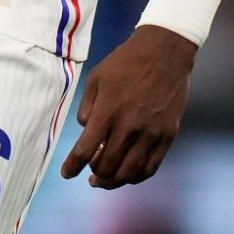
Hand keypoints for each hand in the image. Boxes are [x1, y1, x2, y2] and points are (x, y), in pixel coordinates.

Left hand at [60, 25, 195, 189]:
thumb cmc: (126, 63)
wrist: (165, 52)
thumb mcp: (96, 79)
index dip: (72, 167)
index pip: (84, 151)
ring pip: (128, 173)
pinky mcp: (167, 136)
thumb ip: (87, 108)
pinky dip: (136, 177)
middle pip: (106, 167)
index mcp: (107, 112)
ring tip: (105, 180)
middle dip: (94, 174)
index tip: (66, 174)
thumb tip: (86, 131)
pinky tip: (127, 174)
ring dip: (113, 181)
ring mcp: (150, 133)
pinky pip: (151, 168)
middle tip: (90, 172)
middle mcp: (129, 127)